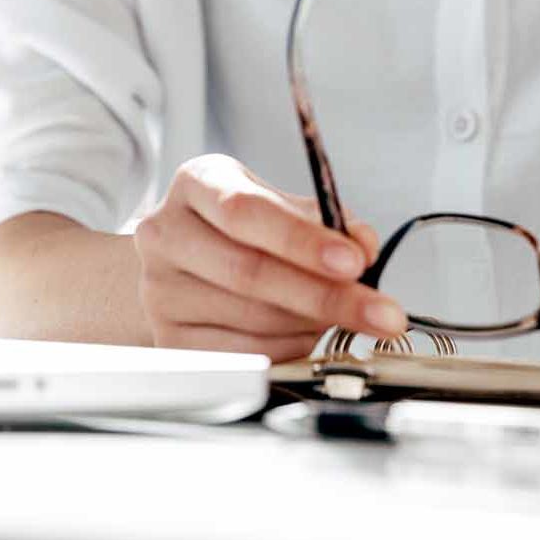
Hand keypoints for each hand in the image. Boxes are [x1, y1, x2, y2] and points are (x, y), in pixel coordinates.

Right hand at [133, 152, 406, 361]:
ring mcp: (160, 290)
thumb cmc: (239, 227)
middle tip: (380, 312)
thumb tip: (364, 246)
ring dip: (312, 324)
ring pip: (252, 319)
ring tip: (341, 315)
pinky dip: (289, 349)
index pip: (245, 211)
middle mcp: (165, 234)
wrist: (184, 259)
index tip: (353, 261)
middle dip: (325, 295)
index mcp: (196, 184)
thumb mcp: (278, 204)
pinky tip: (306, 335)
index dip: (301, 240)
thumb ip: (325, 221)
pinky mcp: (167, 338)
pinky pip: (242, 355)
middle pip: (249, 272)